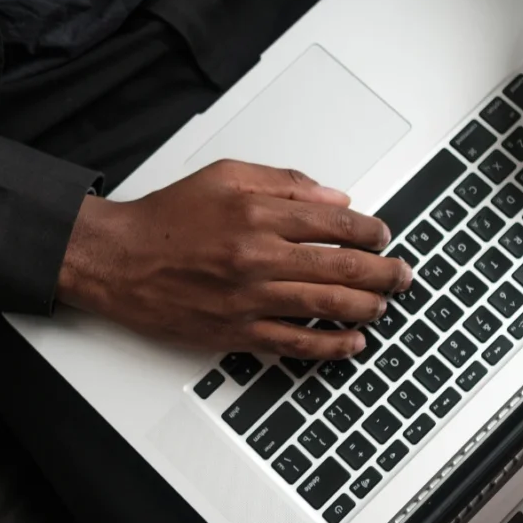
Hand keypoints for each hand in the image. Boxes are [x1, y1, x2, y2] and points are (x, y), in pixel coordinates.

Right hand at [56, 160, 411, 358]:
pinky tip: (352, 343)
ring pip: (327, 306)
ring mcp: (249, 299)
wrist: (119, 260)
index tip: (383, 235)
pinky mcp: (237, 332)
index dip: (370, 231)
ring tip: (385, 304)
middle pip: (342, 267)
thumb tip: (335, 198)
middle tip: (403, 275)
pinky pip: (295, 343)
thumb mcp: (225, 177)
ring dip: (367, 307)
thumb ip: (284, 183)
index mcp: (258, 214)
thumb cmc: (168, 218)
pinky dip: (330, 345)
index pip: (336, 224)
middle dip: (384, 272)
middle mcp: (258, 257)